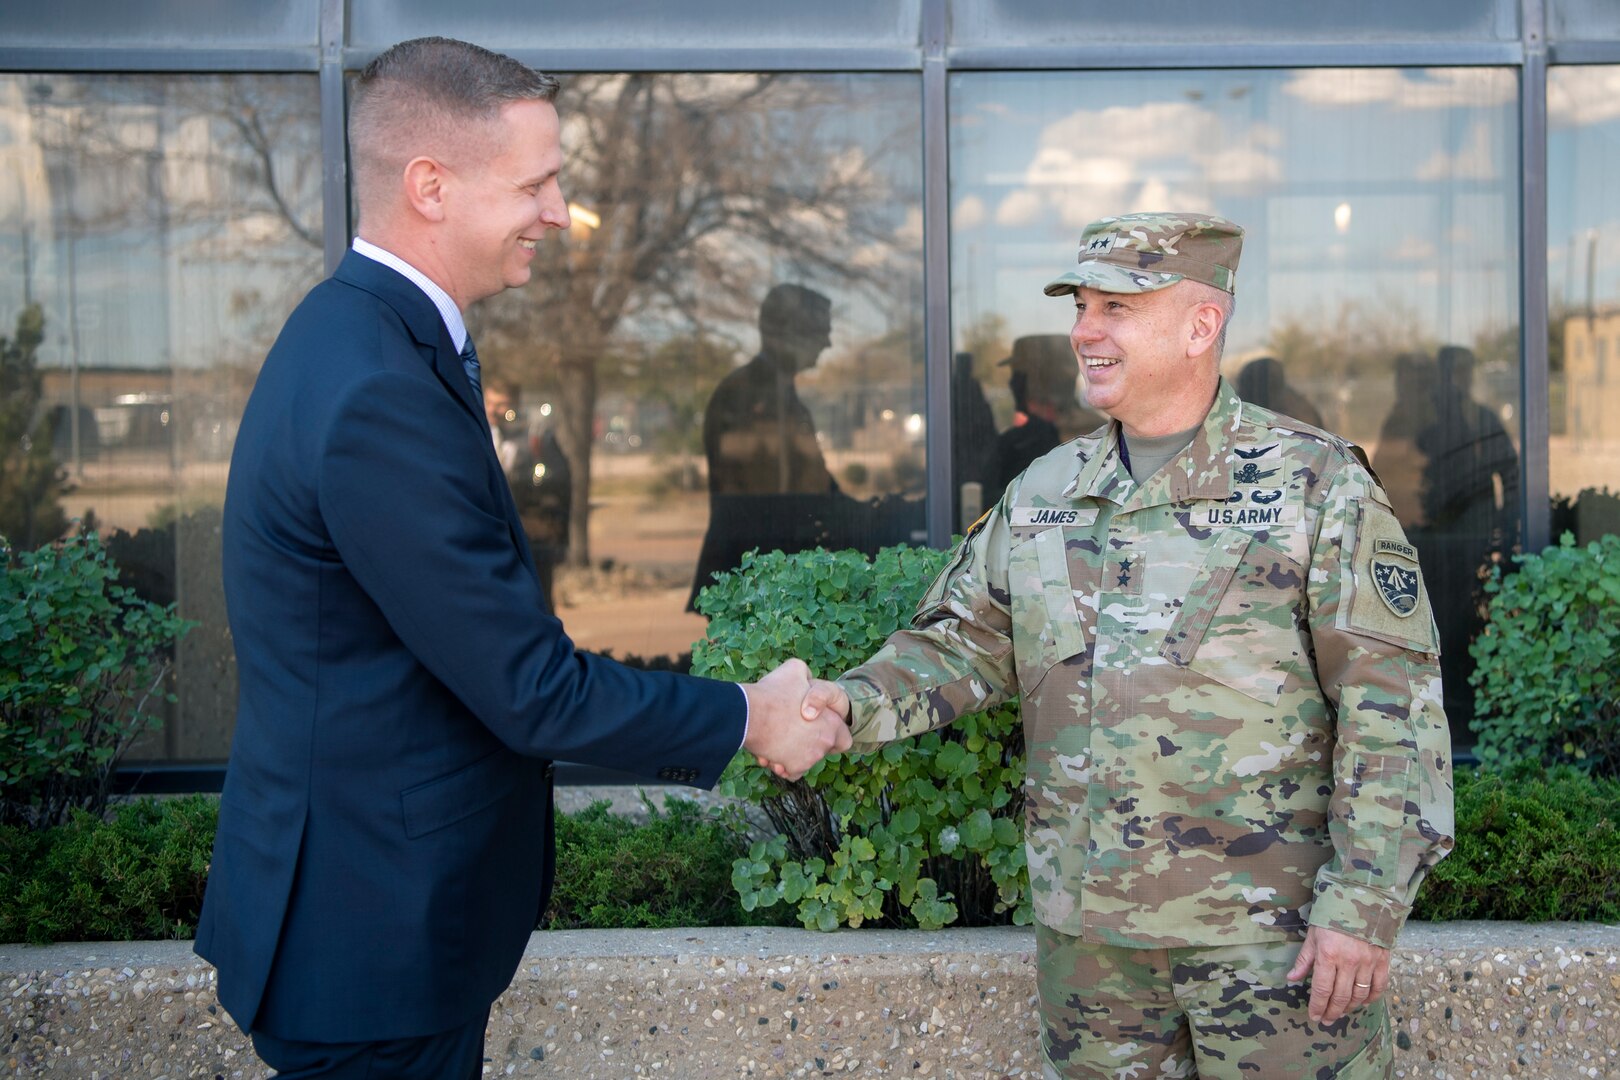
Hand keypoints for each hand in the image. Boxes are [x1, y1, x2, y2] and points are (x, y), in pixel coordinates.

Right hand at [741, 660, 850, 780]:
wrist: (749, 714)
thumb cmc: (774, 691)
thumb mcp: (796, 669)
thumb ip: (807, 675)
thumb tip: (806, 679)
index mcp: (832, 724)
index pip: (844, 740)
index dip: (834, 735)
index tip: (818, 730)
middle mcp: (824, 744)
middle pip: (820, 750)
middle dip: (807, 744)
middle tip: (790, 733)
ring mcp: (809, 759)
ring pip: (804, 761)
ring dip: (791, 754)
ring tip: (774, 742)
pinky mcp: (792, 768)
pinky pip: (791, 772)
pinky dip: (783, 766)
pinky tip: (770, 755)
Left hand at [1287, 925, 1390, 1024]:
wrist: (1361, 898)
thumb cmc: (1332, 916)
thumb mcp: (1313, 935)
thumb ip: (1304, 959)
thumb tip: (1292, 979)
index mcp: (1328, 955)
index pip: (1321, 989)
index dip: (1317, 1006)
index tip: (1314, 1016)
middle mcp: (1349, 961)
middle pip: (1340, 996)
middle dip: (1332, 1011)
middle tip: (1327, 1020)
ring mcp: (1367, 962)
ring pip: (1359, 994)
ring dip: (1349, 1007)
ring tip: (1341, 1013)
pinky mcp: (1382, 960)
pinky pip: (1379, 986)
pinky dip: (1371, 997)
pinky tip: (1362, 1002)